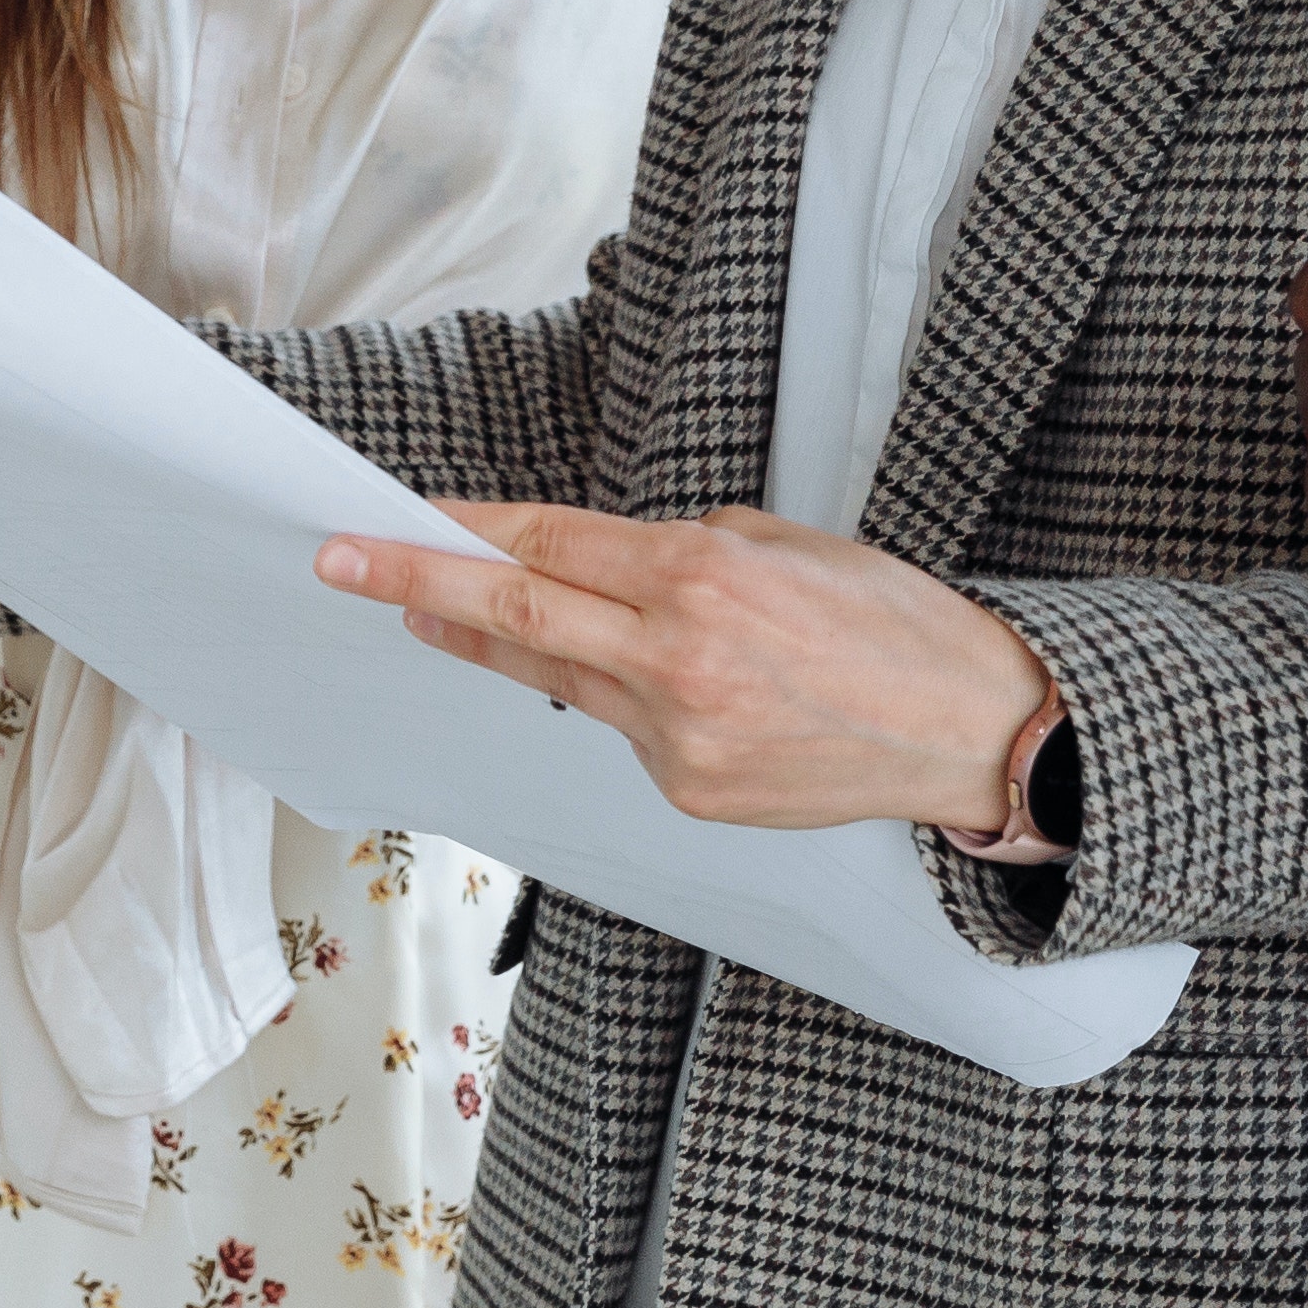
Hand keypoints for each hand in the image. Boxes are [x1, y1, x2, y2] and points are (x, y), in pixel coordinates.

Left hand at [315, 505, 1051, 834]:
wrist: (969, 729)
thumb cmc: (892, 623)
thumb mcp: (783, 544)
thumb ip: (679, 553)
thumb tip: (599, 563)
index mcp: (699, 576)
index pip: (546, 543)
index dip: (462, 528)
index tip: (392, 516)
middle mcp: (675, 659)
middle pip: (515, 615)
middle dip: (416, 583)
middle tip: (339, 561)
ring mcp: (676, 737)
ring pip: (560, 678)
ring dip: (502, 643)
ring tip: (438, 614)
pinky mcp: (689, 791)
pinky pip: (624, 729)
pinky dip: (620, 696)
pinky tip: (660, 681)